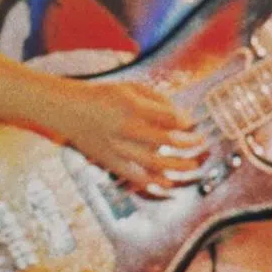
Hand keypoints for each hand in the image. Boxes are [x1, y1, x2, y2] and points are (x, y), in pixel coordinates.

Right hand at [49, 78, 207, 195]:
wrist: (70, 110)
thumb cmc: (106, 96)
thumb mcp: (133, 88)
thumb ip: (159, 100)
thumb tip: (182, 116)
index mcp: (133, 108)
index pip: (168, 118)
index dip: (186, 122)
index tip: (194, 123)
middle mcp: (126, 130)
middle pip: (165, 141)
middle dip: (187, 143)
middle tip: (200, 142)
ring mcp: (118, 149)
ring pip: (153, 163)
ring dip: (177, 165)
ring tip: (193, 165)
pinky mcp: (111, 162)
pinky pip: (135, 176)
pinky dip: (154, 182)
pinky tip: (169, 183)